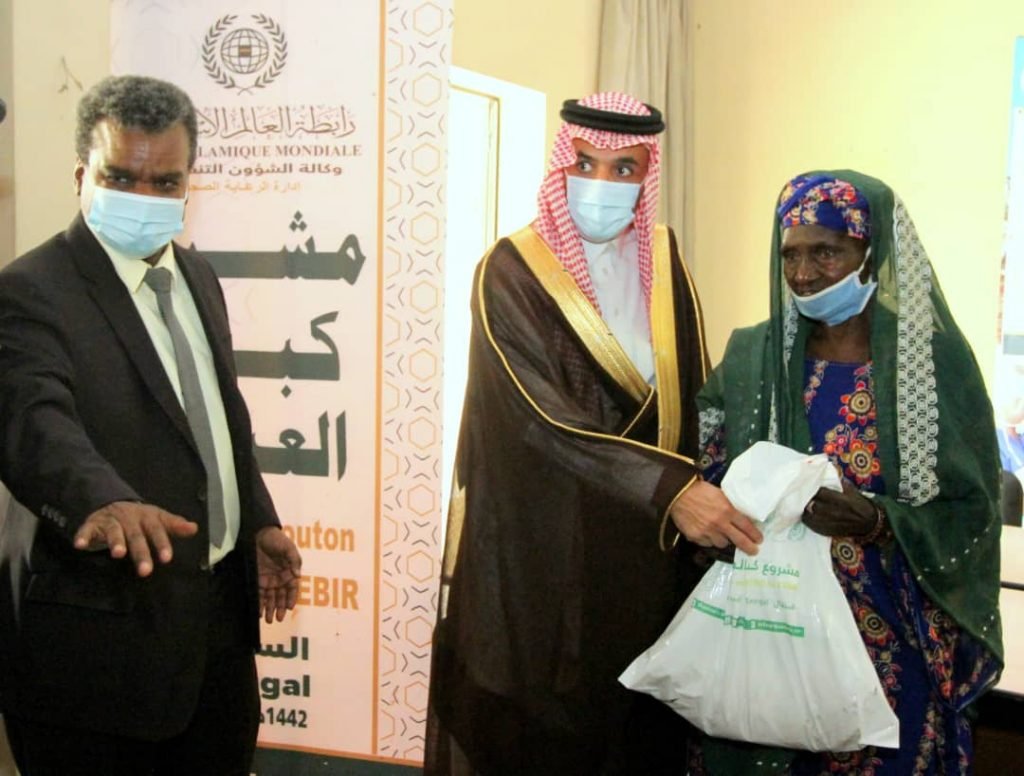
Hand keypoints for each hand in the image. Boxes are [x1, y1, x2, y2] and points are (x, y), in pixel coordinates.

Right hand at [74, 500, 197, 576]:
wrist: (111, 502)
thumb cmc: (139, 518)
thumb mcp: (158, 519)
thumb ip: (174, 525)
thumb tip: (195, 528)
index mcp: (148, 517)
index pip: (157, 530)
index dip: (162, 544)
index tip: (167, 558)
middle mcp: (130, 518)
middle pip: (136, 535)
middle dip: (141, 552)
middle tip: (146, 570)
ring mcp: (111, 520)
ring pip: (114, 531)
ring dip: (115, 541)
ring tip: (118, 554)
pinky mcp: (93, 523)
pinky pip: (87, 529)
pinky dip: (83, 536)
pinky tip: (79, 545)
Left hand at [256, 526, 301, 623]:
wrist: (258, 534)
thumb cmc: (276, 539)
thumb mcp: (289, 548)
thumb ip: (294, 561)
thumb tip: (298, 575)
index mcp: (290, 572)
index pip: (292, 589)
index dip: (291, 598)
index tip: (290, 608)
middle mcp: (280, 578)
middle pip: (281, 597)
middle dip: (280, 608)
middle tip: (278, 619)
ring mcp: (268, 580)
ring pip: (270, 598)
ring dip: (270, 610)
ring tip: (269, 620)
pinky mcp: (258, 580)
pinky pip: (259, 594)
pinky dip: (259, 604)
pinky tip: (259, 612)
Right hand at [669, 480, 762, 555]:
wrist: (678, 493)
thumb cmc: (700, 490)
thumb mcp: (720, 494)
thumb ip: (729, 506)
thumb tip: (740, 517)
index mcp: (727, 510)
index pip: (746, 526)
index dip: (754, 535)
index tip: (759, 540)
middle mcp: (720, 523)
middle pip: (739, 540)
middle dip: (749, 547)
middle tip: (753, 551)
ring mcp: (707, 532)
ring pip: (722, 543)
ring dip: (724, 540)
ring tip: (722, 535)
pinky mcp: (696, 536)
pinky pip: (707, 543)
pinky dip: (709, 540)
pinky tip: (707, 533)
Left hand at [802, 481, 877, 536]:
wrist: (869, 523)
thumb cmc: (860, 504)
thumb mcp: (852, 491)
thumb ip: (839, 483)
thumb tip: (826, 475)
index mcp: (841, 500)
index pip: (820, 493)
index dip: (811, 488)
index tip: (806, 485)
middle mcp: (835, 512)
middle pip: (813, 505)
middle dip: (807, 499)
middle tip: (801, 495)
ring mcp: (831, 523)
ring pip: (810, 516)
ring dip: (804, 510)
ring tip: (802, 504)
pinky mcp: (829, 531)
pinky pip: (813, 526)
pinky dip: (808, 520)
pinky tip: (806, 515)